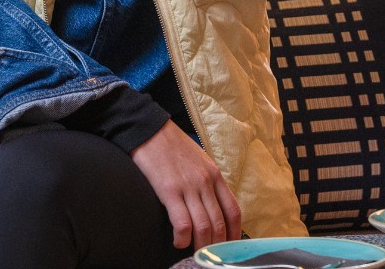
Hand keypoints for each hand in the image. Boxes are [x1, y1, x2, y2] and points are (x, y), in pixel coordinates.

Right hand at [130, 120, 241, 249]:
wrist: (149, 129)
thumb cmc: (172, 145)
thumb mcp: (199, 159)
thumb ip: (207, 180)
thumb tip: (211, 204)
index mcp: (214, 174)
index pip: (233, 210)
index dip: (234, 234)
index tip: (229, 247)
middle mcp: (205, 181)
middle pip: (219, 223)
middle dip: (217, 246)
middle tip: (210, 255)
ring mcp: (188, 186)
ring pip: (204, 227)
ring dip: (201, 246)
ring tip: (194, 252)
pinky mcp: (169, 190)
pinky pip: (183, 223)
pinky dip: (183, 238)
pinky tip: (178, 241)